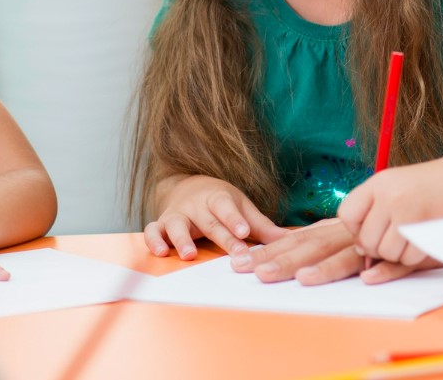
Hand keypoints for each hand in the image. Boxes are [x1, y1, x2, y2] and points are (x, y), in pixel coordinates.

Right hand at [144, 175, 286, 258]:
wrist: (190, 187)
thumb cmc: (221, 202)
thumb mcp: (242, 207)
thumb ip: (262, 226)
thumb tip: (289, 239)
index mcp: (218, 198)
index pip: (228, 208)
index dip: (235, 220)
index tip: (244, 232)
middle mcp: (197, 205)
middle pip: (209, 222)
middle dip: (222, 238)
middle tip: (235, 254)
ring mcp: (177, 214)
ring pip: (177, 225)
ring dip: (182, 240)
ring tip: (189, 255)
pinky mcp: (161, 223)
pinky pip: (153, 230)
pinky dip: (154, 240)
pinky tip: (160, 252)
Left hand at [228, 218, 427, 285]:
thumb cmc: (408, 207)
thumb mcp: (367, 220)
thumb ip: (338, 235)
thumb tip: (298, 248)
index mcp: (346, 220)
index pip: (302, 236)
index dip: (270, 249)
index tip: (241, 263)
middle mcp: (361, 225)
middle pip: (318, 244)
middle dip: (286, 260)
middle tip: (256, 273)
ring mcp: (387, 233)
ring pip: (355, 252)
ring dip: (330, 267)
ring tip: (304, 280)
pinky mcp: (416, 243)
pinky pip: (400, 260)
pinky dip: (385, 268)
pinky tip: (369, 279)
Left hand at [337, 158, 442, 270]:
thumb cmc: (440, 184)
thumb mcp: (401, 185)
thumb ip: (377, 210)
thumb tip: (360, 250)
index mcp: (379, 182)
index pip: (346, 214)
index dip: (358, 227)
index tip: (376, 226)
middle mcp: (388, 195)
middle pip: (366, 241)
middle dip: (380, 247)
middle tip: (401, 234)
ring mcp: (406, 212)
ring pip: (386, 253)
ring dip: (400, 252)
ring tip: (418, 232)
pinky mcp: (423, 229)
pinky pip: (407, 259)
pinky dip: (417, 256)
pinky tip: (428, 237)